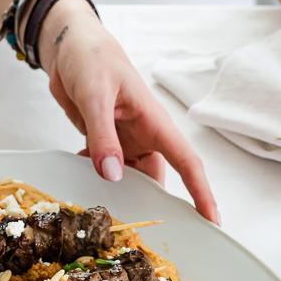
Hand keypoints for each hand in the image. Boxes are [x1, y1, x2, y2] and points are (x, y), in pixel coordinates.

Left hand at [39, 0, 219, 223]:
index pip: (187, 163)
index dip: (201, 193)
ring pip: (128, 179)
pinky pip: (104, 169)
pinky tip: (77, 176)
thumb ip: (103, 135)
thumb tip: (113, 175)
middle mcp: (144, 136)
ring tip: (101, 209)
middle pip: (156, 180)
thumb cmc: (91, 59)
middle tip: (138, 233)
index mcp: (155, 122)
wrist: (68, 48)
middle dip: (149, 204)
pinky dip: (92, 177)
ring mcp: (124, 141)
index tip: (212, 221)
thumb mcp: (95, 95)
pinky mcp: (105, 143)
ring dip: (115, 192)